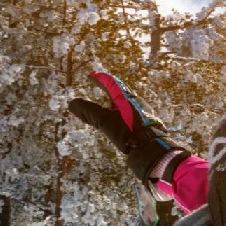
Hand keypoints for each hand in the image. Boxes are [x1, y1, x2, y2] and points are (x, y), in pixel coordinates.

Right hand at [67, 72, 186, 184]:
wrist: (153, 149)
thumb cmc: (129, 132)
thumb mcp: (105, 121)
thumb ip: (89, 112)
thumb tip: (72, 103)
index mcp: (127, 98)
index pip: (111, 84)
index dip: (100, 79)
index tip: (90, 76)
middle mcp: (137, 103)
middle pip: (120, 92)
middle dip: (109, 89)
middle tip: (100, 86)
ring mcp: (143, 113)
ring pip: (126, 103)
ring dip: (116, 101)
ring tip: (108, 104)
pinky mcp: (146, 124)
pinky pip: (131, 113)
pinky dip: (121, 112)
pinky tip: (121, 121)